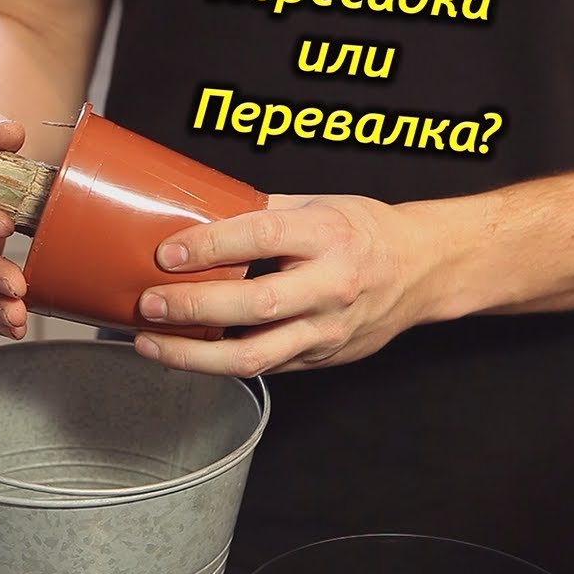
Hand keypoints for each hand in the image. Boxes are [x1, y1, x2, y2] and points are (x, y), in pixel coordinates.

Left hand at [131, 194, 440, 376]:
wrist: (424, 270)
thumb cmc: (364, 232)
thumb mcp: (317, 205)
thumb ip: (259, 213)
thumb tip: (194, 216)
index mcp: (328, 235)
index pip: (261, 237)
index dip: (209, 246)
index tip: (166, 253)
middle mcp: (330, 285)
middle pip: (254, 304)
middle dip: (193, 306)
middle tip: (149, 303)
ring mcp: (326, 329)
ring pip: (254, 356)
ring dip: (194, 355)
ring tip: (152, 344)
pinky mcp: (320, 359)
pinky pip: (262, 368)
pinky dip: (217, 364)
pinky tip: (184, 354)